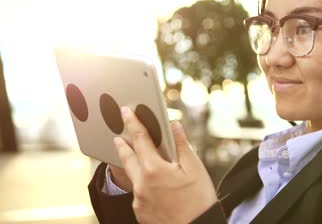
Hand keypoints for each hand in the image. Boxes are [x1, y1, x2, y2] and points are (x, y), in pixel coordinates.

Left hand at [113, 106, 217, 223]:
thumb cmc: (199, 199)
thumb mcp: (195, 168)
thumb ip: (181, 145)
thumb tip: (174, 125)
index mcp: (154, 169)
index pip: (140, 139)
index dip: (132, 123)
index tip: (126, 111)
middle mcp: (141, 184)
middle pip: (127, 159)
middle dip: (122, 146)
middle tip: (118, 136)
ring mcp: (138, 200)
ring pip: (133, 178)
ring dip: (135, 167)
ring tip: (141, 161)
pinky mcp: (140, 213)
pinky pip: (138, 194)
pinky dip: (143, 186)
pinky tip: (155, 186)